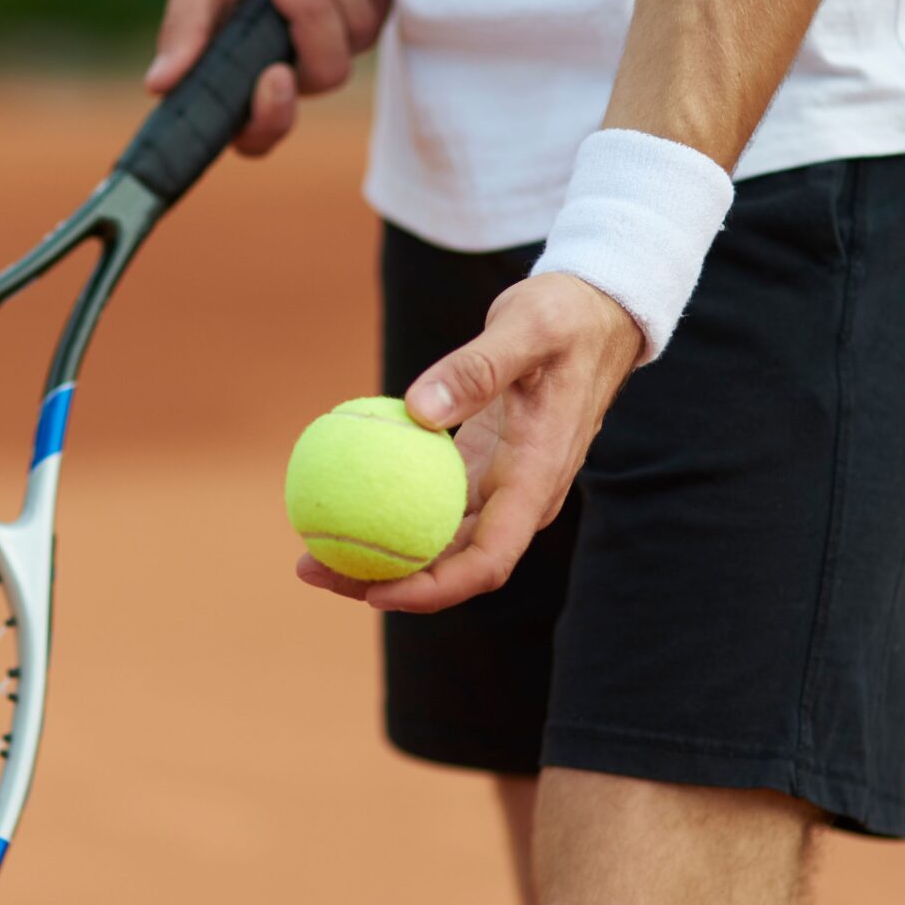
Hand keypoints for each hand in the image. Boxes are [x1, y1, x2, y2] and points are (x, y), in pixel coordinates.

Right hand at [146, 0, 390, 157]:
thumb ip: (185, 26)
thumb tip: (157, 85)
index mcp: (244, 76)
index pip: (259, 134)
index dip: (270, 119)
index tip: (274, 76)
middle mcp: (295, 67)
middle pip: (326, 75)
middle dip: (312, 21)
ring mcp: (339, 40)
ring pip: (358, 34)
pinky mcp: (371, 9)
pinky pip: (376, 3)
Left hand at [296, 275, 643, 611]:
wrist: (595, 313)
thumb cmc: (566, 317)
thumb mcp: (528, 328)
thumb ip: (478, 368)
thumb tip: (418, 408)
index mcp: (536, 481)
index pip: (487, 561)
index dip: (433, 588)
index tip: (375, 592)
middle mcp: (518, 500)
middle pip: (450, 566)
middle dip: (383, 581)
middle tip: (311, 567)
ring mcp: (498, 490)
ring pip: (435, 542)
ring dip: (377, 554)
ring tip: (309, 549)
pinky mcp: (478, 472)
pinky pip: (427, 505)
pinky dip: (384, 510)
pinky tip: (337, 501)